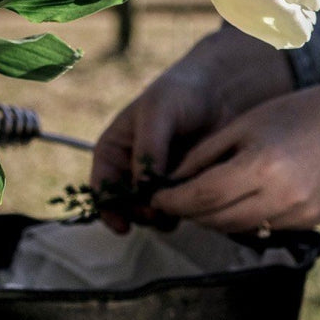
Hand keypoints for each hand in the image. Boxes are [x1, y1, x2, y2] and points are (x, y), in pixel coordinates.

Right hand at [90, 24, 294, 229]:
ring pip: (154, 213)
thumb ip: (148, 150)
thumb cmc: (179, 94)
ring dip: (163, 217)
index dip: (108, 210)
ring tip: (179, 209)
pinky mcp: (184, 187)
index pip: (102, 188)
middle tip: (158, 215)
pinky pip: (180, 208)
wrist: (217, 93)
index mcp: (114, 152)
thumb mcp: (157, 114)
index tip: (123, 226)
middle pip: (127, 207)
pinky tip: (196, 204)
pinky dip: (185, 211)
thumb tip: (143, 189)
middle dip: (140, 215)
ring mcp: (158, 182)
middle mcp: (132, 171)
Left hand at [147, 59, 319, 232]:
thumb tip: (171, 183)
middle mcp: (281, 197)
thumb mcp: (247, 124)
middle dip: (191, 211)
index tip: (155, 196)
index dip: (172, 199)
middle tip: (175, 199)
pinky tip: (245, 199)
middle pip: (217, 219)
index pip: (201, 196)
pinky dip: (247, 218)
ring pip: (239, 229)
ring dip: (216, 218)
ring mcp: (299, 214)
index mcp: (260, 165)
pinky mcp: (310, 223)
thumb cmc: (299, 114)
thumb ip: (207, 155)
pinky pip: (265, 228)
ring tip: (207, 199)